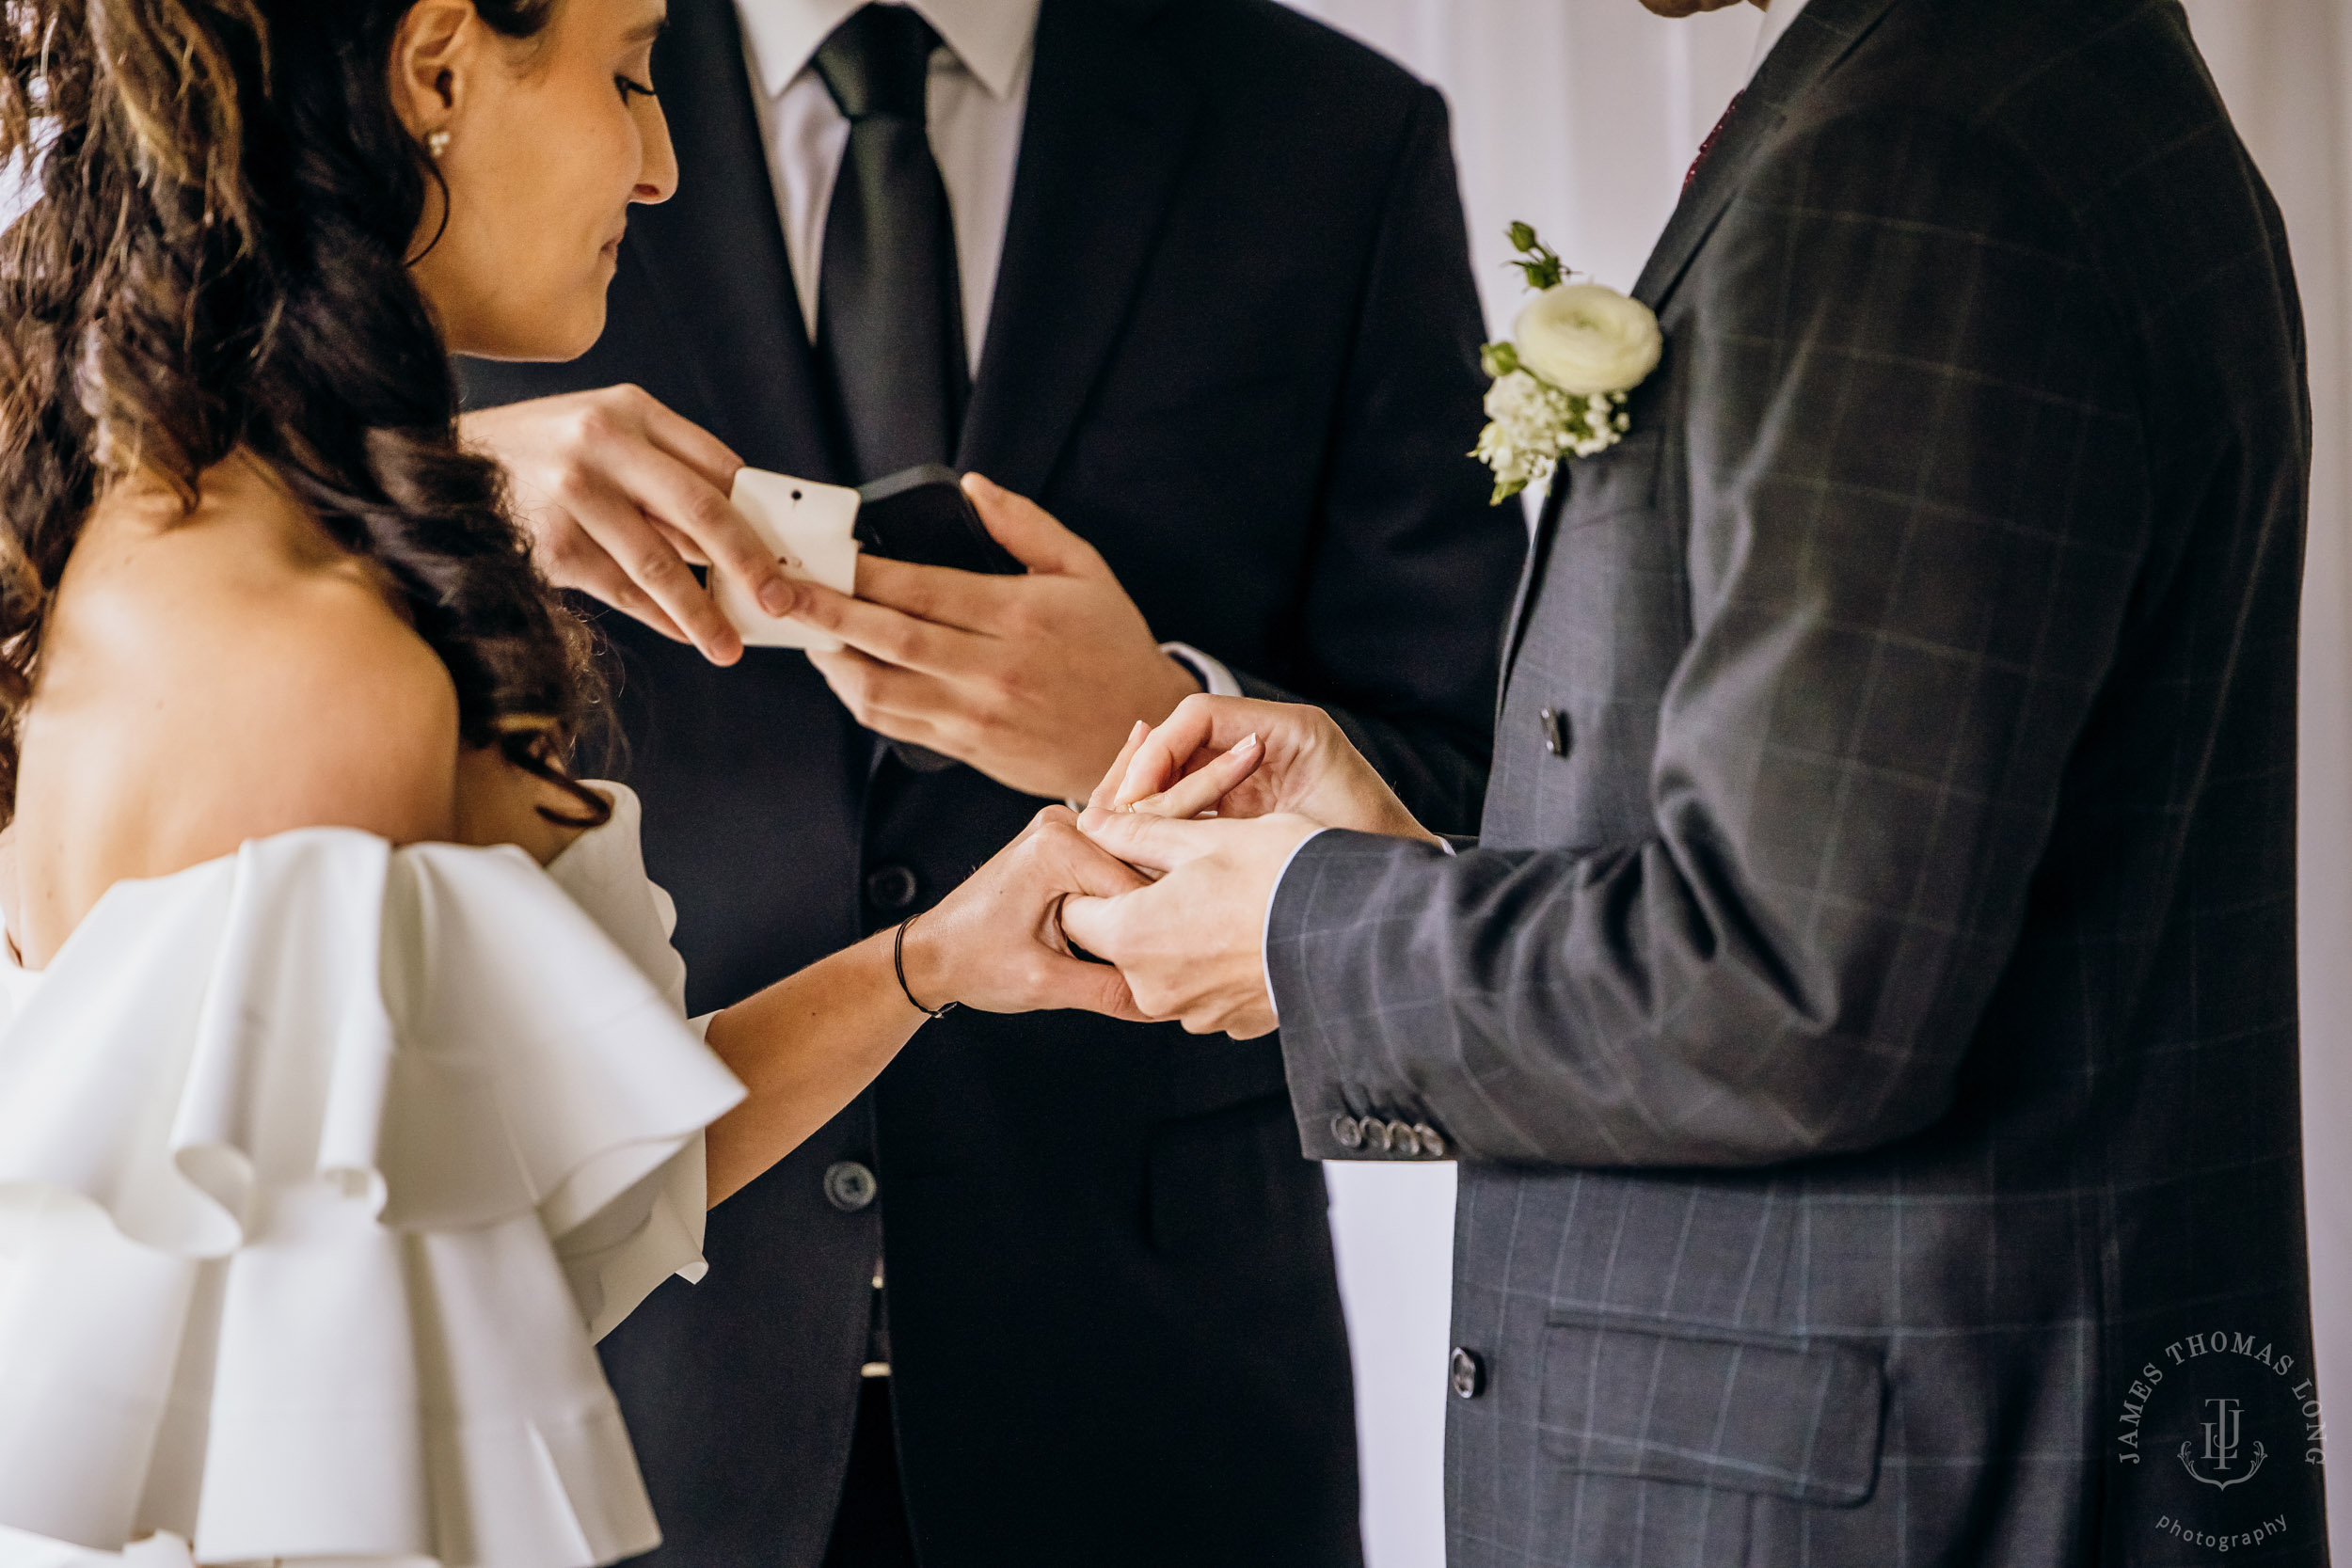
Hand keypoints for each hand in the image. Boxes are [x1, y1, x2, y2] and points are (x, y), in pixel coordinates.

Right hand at [460, 386, 796, 664]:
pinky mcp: (549, 543)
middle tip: (782, 603)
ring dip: (704, 613)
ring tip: (731, 646)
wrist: (436, 465)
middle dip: (751, 565)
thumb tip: (740, 537)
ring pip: (662, 566)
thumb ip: (664, 471)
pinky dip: (659, 618)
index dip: (763, 516)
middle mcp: (604, 443)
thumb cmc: (539, 453)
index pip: (719, 467)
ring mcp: (573, 494)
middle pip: (703, 513)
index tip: (793, 555)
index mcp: (631, 408)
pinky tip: (686, 634)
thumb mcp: (601, 433)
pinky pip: (620, 591)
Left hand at [788, 475, 1203, 799]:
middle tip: (779, 586)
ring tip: (805, 628)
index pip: (923, 590)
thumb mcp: (1086, 571)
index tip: (824, 551)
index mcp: (1022, 618)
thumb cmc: (1113, 646)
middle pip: (889, 639)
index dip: (864, 571)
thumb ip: (1026, 526)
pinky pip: (894, 725)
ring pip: (880, 691)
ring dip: (832, 660)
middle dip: (824, 611)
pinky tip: (842, 669)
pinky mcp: (968, 749)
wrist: (1141, 732)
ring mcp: (977, 717)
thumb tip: (972, 487)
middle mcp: (994, 671)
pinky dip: (857, 697)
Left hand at [898, 806, 1152, 1019]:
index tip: (1174, 968)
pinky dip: (1123, 903)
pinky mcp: (1065, 843)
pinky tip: (1131, 933)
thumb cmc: (973, 962)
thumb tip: (1167, 1001)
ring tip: (1150, 951)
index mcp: (1058, 846)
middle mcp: (1064, 824)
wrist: (933, 953)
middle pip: (1139, 873)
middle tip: (1168, 965)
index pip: (1138, 888)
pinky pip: (1113, 870)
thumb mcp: (1045, 984)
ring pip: (1131, 872)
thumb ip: (1109, 990)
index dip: (1157, 932)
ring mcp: (1064, 829)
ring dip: (1140, 910)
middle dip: (1151, 919)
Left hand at [1060, 811, 1324, 1037]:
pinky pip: (1204, 990)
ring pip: (1163, 967)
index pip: (1076, 913)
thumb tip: (1091, 821)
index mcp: (1133, 936)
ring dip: (1180, 937)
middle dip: (1140, 908)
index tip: (1127, 859)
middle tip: (1185, 872)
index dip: (1096, 881)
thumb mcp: (1203, 838)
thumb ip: (1136, 833)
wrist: (1359, 929)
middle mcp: (1153, 987)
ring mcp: (1194, 1013)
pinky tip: (1248, 933)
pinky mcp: (1232, 1024)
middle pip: (1120, 942)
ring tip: (1225, 899)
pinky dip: (1216, 964)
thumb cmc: (1279, 872)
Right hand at [1095, 693, 1439, 843]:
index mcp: (1289, 731)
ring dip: (1148, 808)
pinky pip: (1191, 805)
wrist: (1397, 903)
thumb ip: (1227, 824)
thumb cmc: (1363, 864)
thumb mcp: (1295, 839)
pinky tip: (1143, 859)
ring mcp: (1255, 773)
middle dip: (1142, 781)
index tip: (1132, 800)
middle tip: (1110, 827)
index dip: (1158, 752)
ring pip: (1179, 774)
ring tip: (1121, 846)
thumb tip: (1139, 817)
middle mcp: (1268, 741)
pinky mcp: (1245, 806)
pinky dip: (1165, 828)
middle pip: (1181, 743)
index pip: (1200, 715)